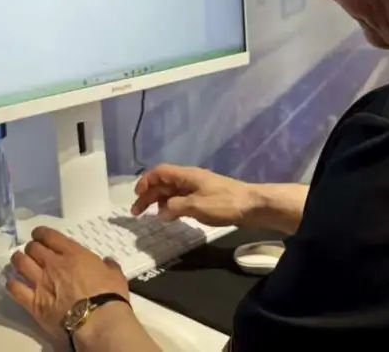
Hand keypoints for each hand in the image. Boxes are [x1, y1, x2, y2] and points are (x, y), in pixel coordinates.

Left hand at [7, 226, 130, 340]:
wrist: (98, 321)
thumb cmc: (109, 296)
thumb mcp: (115, 275)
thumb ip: (109, 265)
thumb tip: (108, 262)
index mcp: (72, 253)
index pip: (49, 235)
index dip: (40, 233)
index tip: (38, 235)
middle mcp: (53, 264)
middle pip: (32, 248)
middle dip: (31, 248)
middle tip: (32, 252)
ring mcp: (41, 282)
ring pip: (20, 263)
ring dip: (18, 261)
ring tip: (19, 262)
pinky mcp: (34, 303)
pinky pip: (15, 289)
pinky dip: (12, 284)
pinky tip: (13, 283)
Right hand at [131, 164, 257, 225]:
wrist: (252, 206)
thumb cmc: (224, 203)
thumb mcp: (196, 206)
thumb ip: (175, 207)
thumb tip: (161, 212)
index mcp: (186, 175)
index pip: (159, 172)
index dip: (145, 182)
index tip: (136, 196)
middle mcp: (189, 179)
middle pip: (163, 183)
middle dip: (148, 195)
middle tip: (137, 213)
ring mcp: (197, 188)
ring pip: (171, 191)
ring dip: (159, 201)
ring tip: (151, 216)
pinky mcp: (204, 197)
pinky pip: (181, 198)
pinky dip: (171, 205)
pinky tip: (170, 216)